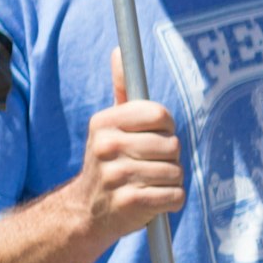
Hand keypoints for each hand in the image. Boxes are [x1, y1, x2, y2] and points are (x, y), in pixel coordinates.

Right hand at [74, 49, 187, 244]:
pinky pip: (174, 195)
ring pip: (176, 172)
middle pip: (172, 145)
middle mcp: (106, 146)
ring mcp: (117, 176)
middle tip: (146, 166)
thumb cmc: (109, 163)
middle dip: (169, 159)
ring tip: (148, 184)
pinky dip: (171, 201)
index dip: (165, 128)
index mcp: (104, 123)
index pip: (160, 114)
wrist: (86, 212)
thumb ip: (122, 90)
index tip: (153, 137)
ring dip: (170, 181)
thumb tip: (120, 50)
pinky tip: (152, 201)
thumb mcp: (109, 126)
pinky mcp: (130, 202)